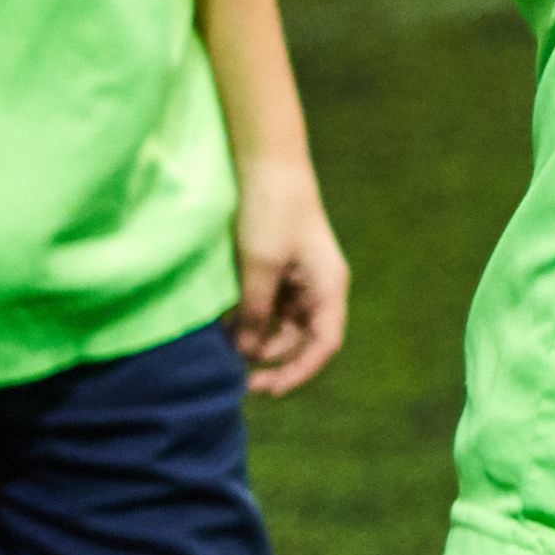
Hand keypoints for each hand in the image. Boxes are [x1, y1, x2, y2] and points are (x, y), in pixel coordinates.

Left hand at [232, 161, 354, 397]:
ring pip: (282, 326)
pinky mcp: (279, 270)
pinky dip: (249, 320)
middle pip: (302, 340)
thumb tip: (245, 354)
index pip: (324, 344)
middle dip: (273, 360)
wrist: (266, 165)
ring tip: (226, 347)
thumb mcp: (260, 267)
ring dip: (257, 340)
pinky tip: (225, 326)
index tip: (267, 390)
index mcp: (328, 287)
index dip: (299, 372)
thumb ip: (254, 313)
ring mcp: (299, 279)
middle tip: (239, 378)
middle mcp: (319, 288)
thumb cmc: (271, 212)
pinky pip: (269, 307)